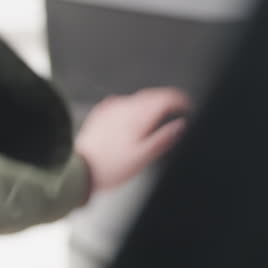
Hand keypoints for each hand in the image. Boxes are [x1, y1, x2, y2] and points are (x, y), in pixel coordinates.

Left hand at [75, 88, 190, 194]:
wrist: (79, 171)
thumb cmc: (109, 168)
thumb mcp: (143, 157)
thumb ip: (163, 138)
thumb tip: (181, 125)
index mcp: (138, 117)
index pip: (165, 98)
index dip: (180, 100)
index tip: (187, 105)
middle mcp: (124, 108)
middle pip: (151, 95)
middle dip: (166, 100)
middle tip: (177, 109)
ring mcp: (110, 110)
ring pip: (137, 98)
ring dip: (150, 103)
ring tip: (159, 115)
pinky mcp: (100, 114)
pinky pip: (122, 104)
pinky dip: (133, 108)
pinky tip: (134, 118)